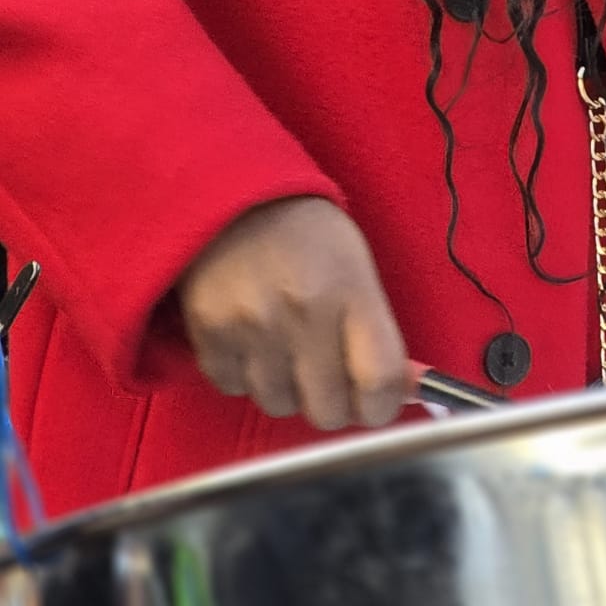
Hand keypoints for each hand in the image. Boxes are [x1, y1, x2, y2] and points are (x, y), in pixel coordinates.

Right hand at [178, 197, 408, 430]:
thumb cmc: (308, 233)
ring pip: (279, 405)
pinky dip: (245, 374)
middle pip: (329, 410)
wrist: (235, 195)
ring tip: (285, 345)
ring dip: (287, 388)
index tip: (377, 405)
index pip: (379, 381)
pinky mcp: (210, 336)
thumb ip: (374, 331)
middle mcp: (304, 314)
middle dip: (335, 402)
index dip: (383, 407)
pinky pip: (234, 389)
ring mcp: (253, 328)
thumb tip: (396, 392)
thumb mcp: (356, 267)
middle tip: (330, 377)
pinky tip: (251, 337)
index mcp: (351, 291)